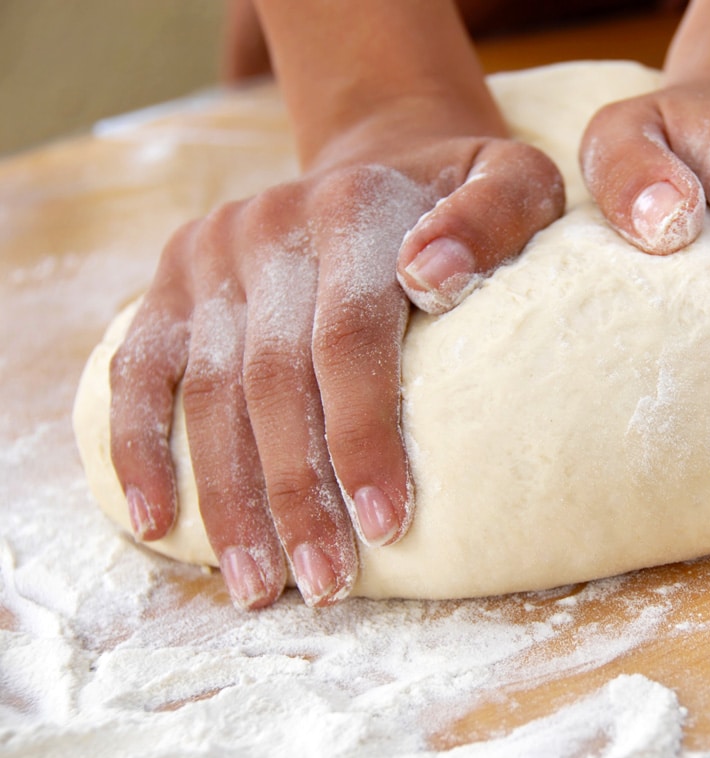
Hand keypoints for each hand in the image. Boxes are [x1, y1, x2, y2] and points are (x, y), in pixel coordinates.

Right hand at [108, 111, 563, 608]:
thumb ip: (494, 218)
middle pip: (274, 378)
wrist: (382, 161)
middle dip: (296, 493)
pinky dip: (137, 447)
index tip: (387, 525)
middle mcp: (273, 226)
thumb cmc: (462, 201)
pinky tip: (153, 522)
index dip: (364, 435)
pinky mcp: (172, 277)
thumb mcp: (514, 182)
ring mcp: (214, 253)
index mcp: (356, 210)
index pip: (351, 338)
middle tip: (322, 586)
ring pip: (207, 390)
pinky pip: (138, 369)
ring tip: (256, 586)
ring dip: (227, 496)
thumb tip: (431, 278)